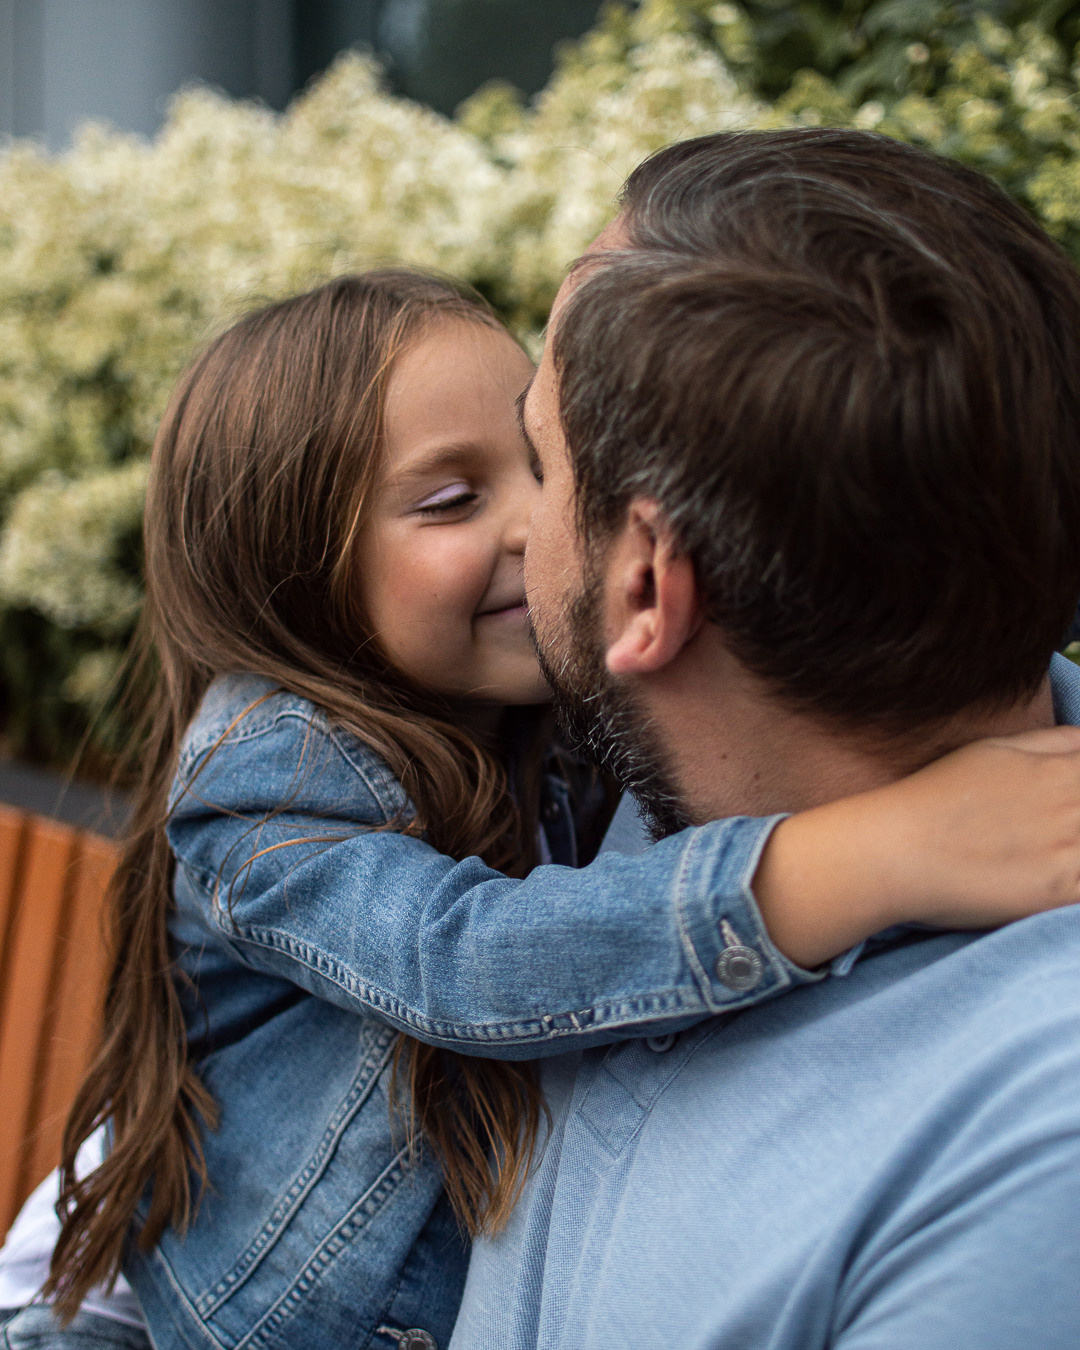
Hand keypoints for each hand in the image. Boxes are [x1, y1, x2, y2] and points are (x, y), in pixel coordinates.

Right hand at [752, 725, 1079, 969]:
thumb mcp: (993, 750)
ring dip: (1075, 850)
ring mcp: (1068, 851)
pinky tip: (1049, 881)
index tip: (1063, 808)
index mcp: (1062, 770)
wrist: (895, 850)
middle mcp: (1072, 807)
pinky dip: (1074, 882)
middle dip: (1075, 822)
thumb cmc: (936, 797)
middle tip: (1044, 833)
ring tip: (1044, 854)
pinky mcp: (1058, 892)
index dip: (1078, 788)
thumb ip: (1053, 743)